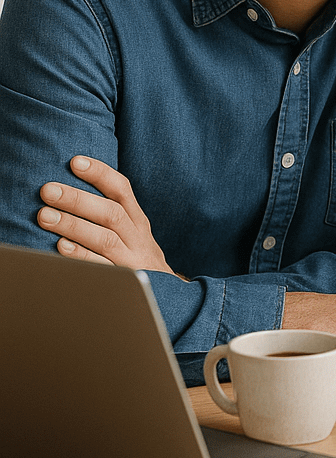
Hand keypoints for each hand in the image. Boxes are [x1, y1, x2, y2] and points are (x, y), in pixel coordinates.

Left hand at [37, 156, 181, 277]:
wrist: (167, 296)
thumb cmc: (137, 259)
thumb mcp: (132, 234)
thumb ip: (112, 214)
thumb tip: (70, 191)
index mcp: (138, 221)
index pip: (122, 190)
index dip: (100, 174)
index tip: (76, 161)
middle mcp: (137, 237)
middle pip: (111, 213)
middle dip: (78, 200)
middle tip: (48, 190)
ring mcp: (132, 260)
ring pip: (105, 238)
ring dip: (74, 225)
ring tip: (45, 216)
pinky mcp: (125, 281)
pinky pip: (102, 268)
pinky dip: (82, 257)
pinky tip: (61, 248)